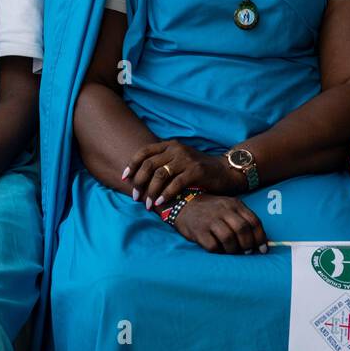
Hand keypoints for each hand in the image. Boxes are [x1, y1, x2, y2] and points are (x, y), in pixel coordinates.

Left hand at [122, 140, 240, 209]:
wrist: (224, 171)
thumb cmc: (198, 169)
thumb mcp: (179, 160)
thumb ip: (162, 163)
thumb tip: (138, 178)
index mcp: (170, 145)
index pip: (144, 152)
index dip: (132, 165)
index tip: (125, 178)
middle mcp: (176, 149)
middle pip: (149, 165)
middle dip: (140, 182)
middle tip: (136, 197)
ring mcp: (186, 159)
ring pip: (160, 175)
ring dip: (151, 191)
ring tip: (148, 205)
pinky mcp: (196, 171)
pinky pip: (175, 183)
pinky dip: (166, 194)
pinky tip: (161, 202)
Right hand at [172, 194, 268, 253]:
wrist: (185, 204)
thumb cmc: (212, 210)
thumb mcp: (229, 208)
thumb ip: (242, 220)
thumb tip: (258, 241)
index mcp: (234, 204)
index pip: (253, 221)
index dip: (261, 237)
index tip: (263, 249)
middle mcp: (223, 210)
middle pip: (242, 229)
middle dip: (248, 244)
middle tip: (247, 252)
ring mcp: (210, 220)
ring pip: (229, 239)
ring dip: (234, 250)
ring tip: (233, 252)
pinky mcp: (199, 231)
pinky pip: (213, 246)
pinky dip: (219, 252)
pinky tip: (219, 250)